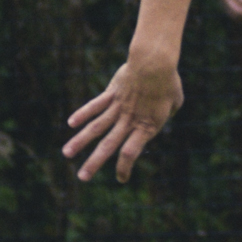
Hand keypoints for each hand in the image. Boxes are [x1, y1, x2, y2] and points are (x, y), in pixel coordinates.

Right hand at [63, 53, 183, 183]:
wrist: (155, 62)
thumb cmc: (169, 81)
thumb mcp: (175, 102)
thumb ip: (168, 112)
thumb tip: (166, 113)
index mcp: (146, 126)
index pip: (131, 152)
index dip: (125, 167)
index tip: (121, 179)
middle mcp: (129, 120)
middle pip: (108, 145)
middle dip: (94, 163)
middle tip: (82, 178)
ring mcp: (118, 107)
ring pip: (96, 128)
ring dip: (80, 142)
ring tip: (66, 154)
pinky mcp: (111, 93)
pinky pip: (94, 106)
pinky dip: (82, 114)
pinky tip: (71, 124)